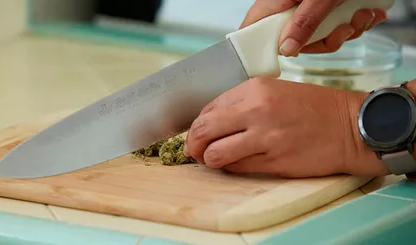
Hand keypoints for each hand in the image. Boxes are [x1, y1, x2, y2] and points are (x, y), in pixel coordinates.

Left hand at [183, 77, 389, 177]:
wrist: (350, 127)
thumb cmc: (313, 109)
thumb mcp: (274, 91)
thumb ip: (241, 103)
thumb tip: (211, 123)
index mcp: (253, 89)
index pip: (208, 109)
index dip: (197, 125)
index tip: (199, 134)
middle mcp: (256, 110)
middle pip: (203, 130)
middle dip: (193, 144)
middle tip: (196, 151)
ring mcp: (265, 136)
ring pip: (215, 153)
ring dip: (210, 159)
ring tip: (215, 159)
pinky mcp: (274, 160)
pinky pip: (237, 167)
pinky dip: (230, 167)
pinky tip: (236, 163)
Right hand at [240, 0, 387, 55]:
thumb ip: (304, 23)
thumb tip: (287, 50)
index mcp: (277, 1)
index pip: (252, 28)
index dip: (258, 47)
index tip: (274, 59)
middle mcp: (289, 6)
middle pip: (295, 40)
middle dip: (326, 40)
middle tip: (344, 29)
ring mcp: (307, 9)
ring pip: (319, 36)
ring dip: (346, 31)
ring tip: (363, 15)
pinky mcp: (325, 9)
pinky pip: (334, 27)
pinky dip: (354, 23)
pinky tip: (367, 12)